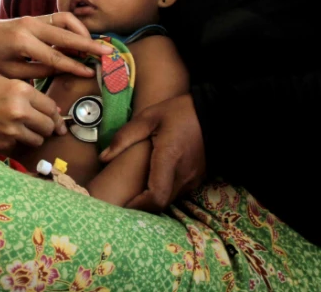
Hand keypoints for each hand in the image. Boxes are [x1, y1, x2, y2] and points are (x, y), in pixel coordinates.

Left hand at [0, 11, 112, 79]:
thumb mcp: (12, 72)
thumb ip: (39, 72)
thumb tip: (65, 71)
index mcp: (22, 43)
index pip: (55, 56)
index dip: (74, 66)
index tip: (90, 72)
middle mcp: (31, 26)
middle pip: (66, 35)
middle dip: (88, 44)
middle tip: (107, 54)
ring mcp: (35, 18)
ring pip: (67, 20)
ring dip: (83, 33)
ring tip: (93, 47)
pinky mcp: (38, 16)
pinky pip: (61, 18)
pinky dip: (75, 27)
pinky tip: (81, 39)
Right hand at [0, 76, 67, 151]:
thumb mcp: (5, 83)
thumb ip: (30, 95)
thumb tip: (55, 111)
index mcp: (21, 91)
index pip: (51, 107)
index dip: (55, 115)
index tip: (56, 120)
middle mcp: (19, 110)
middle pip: (49, 126)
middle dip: (47, 127)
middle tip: (40, 125)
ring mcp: (11, 129)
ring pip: (38, 140)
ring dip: (34, 136)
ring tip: (22, 129)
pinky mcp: (4, 143)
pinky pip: (20, 145)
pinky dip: (17, 141)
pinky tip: (4, 132)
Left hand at [100, 94, 205, 211]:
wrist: (216, 114)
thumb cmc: (181, 112)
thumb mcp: (149, 117)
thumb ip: (125, 136)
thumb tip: (103, 158)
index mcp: (169, 159)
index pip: (156, 196)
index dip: (138, 206)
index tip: (121, 206)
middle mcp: (183, 174)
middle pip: (161, 203)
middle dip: (141, 207)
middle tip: (120, 203)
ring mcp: (193, 178)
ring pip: (169, 199)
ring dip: (152, 201)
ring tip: (131, 195)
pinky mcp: (197, 179)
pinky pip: (177, 193)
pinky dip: (162, 193)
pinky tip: (149, 186)